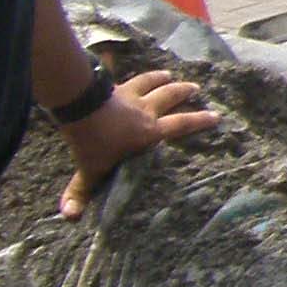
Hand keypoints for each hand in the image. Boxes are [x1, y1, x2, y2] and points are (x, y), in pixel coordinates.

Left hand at [58, 69, 221, 218]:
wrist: (78, 107)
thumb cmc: (93, 141)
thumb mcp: (90, 170)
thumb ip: (81, 191)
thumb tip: (68, 217)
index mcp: (149, 132)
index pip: (181, 124)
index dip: (200, 120)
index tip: (217, 116)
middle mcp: (145, 110)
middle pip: (170, 96)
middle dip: (184, 92)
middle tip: (195, 88)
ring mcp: (128, 94)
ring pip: (149, 82)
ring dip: (160, 78)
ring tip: (168, 74)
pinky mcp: (111, 85)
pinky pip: (125, 77)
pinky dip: (129, 75)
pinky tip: (125, 69)